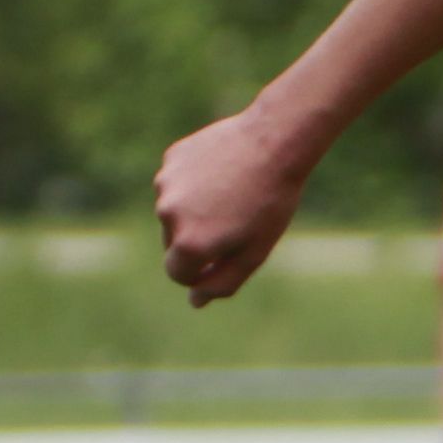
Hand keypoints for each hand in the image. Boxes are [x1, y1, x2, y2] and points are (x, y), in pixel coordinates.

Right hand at [156, 109, 309, 302]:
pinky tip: (224, 171)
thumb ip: (221, 282)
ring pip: (175, 210)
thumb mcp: (253, 252)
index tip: (226, 255)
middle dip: (197, 239)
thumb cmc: (270, 202)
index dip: (202, 271)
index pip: (178, 274)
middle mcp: (168, 214)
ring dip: (195, 210)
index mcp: (188, 243)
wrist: (275, 141)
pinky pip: (178, 181)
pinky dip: (195, 182)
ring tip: (232, 194)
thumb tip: (195, 301)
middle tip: (236, 220)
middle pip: (174, 243)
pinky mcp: (172, 159)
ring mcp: (166, 184)